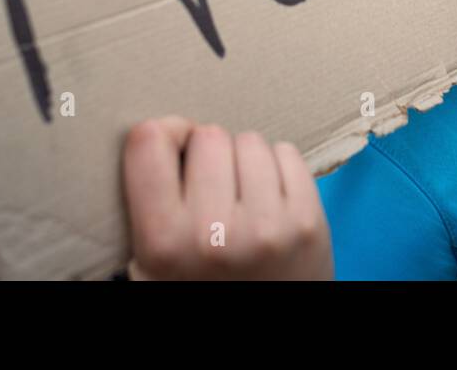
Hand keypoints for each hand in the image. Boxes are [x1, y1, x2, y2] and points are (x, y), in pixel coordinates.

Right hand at [122, 116, 333, 279]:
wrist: (264, 330)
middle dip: (208, 154)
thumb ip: (149, 197)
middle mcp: (213, 233)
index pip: (149, 139)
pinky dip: (278, 168)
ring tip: (242, 197)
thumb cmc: (203, 282)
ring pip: (250, 140)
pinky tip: (270, 200)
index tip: (172, 151)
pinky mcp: (308, 222)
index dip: (163, 136)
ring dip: (244, 160)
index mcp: (162, 240)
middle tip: (212, 188)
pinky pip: (287, 153)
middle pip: (207, 135)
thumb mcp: (152, 258)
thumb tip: (163, 126)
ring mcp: (266, 227)